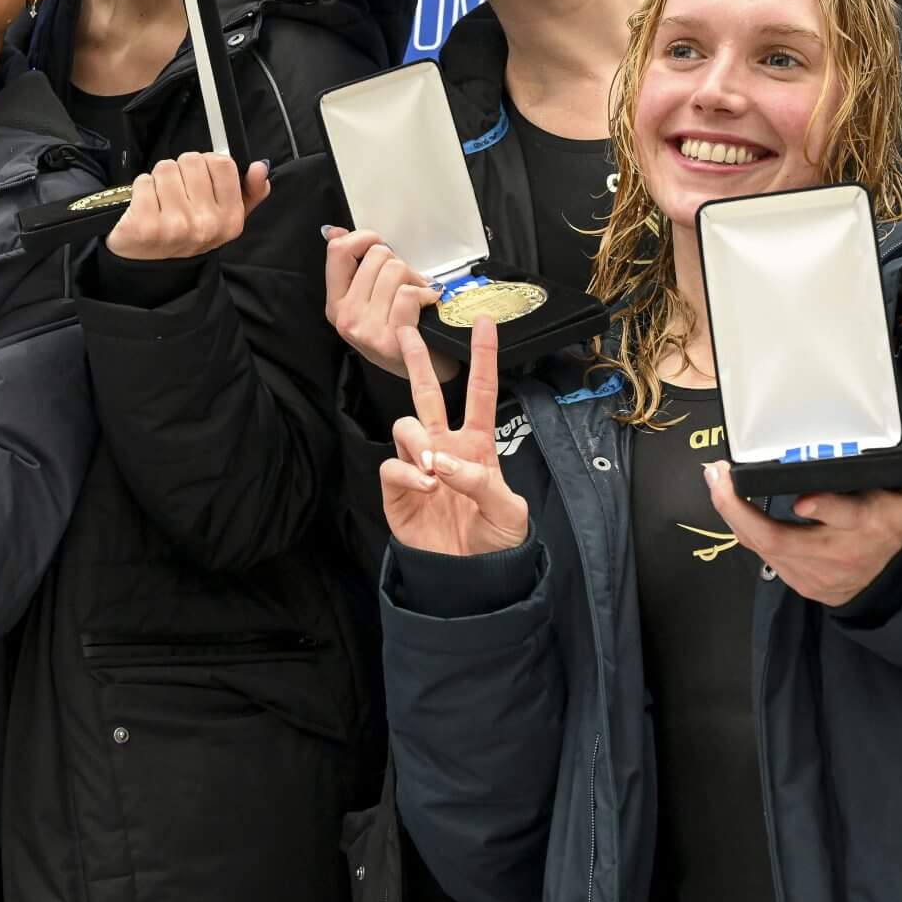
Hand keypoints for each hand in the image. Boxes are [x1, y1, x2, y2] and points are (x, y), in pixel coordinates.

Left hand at [104, 153, 269, 260]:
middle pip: (191, 161)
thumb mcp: (226, 218)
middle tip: (178, 196)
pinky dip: (141, 190)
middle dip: (181, 171)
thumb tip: (259, 167)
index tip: (200, 180)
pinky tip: (146, 208)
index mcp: (230, 220)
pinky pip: (143, 181)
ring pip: (165, 168)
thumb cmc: (188, 236)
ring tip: (162, 202)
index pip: (222, 163)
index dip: (207, 165)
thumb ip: (250, 192)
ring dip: (159, 180)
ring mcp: (175, 225)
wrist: (151, 267)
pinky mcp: (145, 225)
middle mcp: (206, 224)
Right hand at [322, 226, 441, 380]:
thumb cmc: (401, 330)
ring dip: (415, 279)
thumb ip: (354, 266)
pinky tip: (428, 304)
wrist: (427, 372)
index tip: (380, 246)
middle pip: (376, 256)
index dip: (364, 238)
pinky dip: (426, 293)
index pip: (337, 251)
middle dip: (398, 263)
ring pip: (395, 271)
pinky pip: (408, 294)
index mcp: (336, 304)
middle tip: (407, 283)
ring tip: (419, 296)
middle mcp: (346, 317)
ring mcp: (366, 330)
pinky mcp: (390, 340)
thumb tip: (334, 232)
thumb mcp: (370, 299)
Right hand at [380, 318, 527, 557]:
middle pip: (429, 394)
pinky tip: (425, 486)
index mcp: (478, 445)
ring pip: (406, 424)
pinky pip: (393, 464)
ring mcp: (419, 466)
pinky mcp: (396, 489)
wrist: (469, 577)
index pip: (481, 393)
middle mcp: (445, 447)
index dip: (483, 358)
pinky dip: (407, 472)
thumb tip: (445, 462)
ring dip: (418, 439)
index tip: (483, 323)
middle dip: (417, 362)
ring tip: (433, 468)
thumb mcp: (509, 512)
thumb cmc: (495, 542)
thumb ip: (483, 483)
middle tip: (407, 332)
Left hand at [707, 432, 901, 606]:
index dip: (826, 509)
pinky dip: (744, 529)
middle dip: (741, 510)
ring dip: (734, 516)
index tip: (802, 498)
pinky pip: (764, 555)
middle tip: (718, 477)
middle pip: (781, 539)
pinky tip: (728, 504)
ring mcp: (816, 573)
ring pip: (765, 548)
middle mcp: (837, 553)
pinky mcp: (802, 582)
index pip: (848, 519)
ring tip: (715, 481)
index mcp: (868, 527)